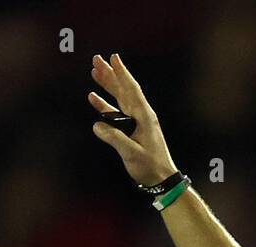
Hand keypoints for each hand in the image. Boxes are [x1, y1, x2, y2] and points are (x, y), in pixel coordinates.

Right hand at [88, 52, 178, 187]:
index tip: (113, 57)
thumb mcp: (132, 153)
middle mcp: (141, 116)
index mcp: (144, 117)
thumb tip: (97, 125)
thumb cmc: (150, 166)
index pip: (131, 90)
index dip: (122, 73)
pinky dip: (105, 105)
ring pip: (119, 98)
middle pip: (124, 89)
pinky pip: (116, 113)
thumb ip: (115, 138)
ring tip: (94, 71)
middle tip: (97, 59)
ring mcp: (137, 122)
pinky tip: (94, 98)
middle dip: (111, 73)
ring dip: (107, 85)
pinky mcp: (132, 130)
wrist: (161, 179)